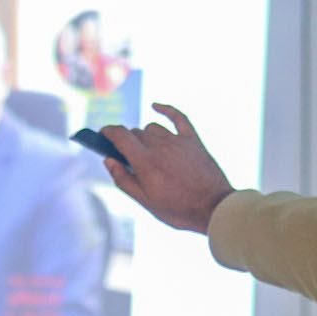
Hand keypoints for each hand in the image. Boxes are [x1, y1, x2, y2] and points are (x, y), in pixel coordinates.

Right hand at [99, 103, 234, 233]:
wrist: (214, 208)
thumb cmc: (179, 209)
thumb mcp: (146, 201)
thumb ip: (124, 180)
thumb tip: (108, 160)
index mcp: (146, 162)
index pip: (120, 135)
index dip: (107, 132)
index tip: (102, 134)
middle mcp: (160, 146)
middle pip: (135, 133)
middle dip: (127, 142)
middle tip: (128, 157)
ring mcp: (178, 141)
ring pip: (152, 128)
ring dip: (145, 136)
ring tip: (147, 151)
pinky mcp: (193, 140)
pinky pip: (178, 117)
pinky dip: (165, 109)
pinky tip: (155, 106)